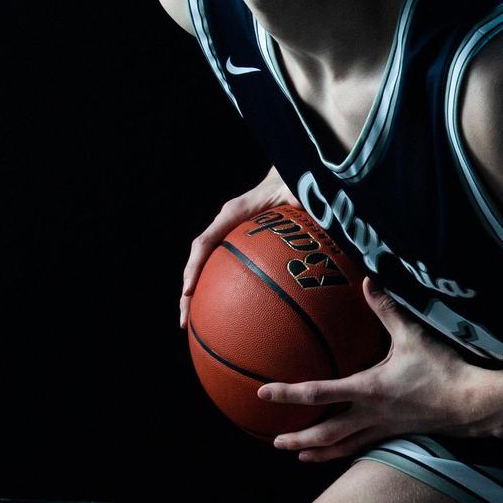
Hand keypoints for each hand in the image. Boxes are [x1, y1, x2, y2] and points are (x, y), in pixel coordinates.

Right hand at [180, 165, 298, 328]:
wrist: (288, 175)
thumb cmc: (293, 183)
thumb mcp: (299, 192)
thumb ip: (303, 206)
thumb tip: (317, 224)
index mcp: (234, 213)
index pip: (205, 242)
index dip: (195, 266)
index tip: (188, 291)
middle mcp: (225, 225)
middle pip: (198, 261)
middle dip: (188, 293)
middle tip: (185, 322)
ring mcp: (228, 236)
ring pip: (205, 268)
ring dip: (196, 297)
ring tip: (194, 327)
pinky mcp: (236, 245)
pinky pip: (222, 270)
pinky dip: (217, 291)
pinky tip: (225, 316)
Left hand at [256, 278, 495, 460]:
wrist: (471, 404)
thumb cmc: (442, 370)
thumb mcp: (413, 336)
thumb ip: (386, 309)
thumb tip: (368, 280)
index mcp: (368, 389)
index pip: (319, 393)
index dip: (289, 393)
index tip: (264, 392)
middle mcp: (370, 414)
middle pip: (325, 433)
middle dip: (298, 438)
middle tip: (274, 440)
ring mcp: (382, 428)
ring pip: (342, 446)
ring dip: (317, 450)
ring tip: (297, 453)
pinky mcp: (394, 433)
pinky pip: (361, 446)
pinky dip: (343, 451)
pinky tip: (335, 451)